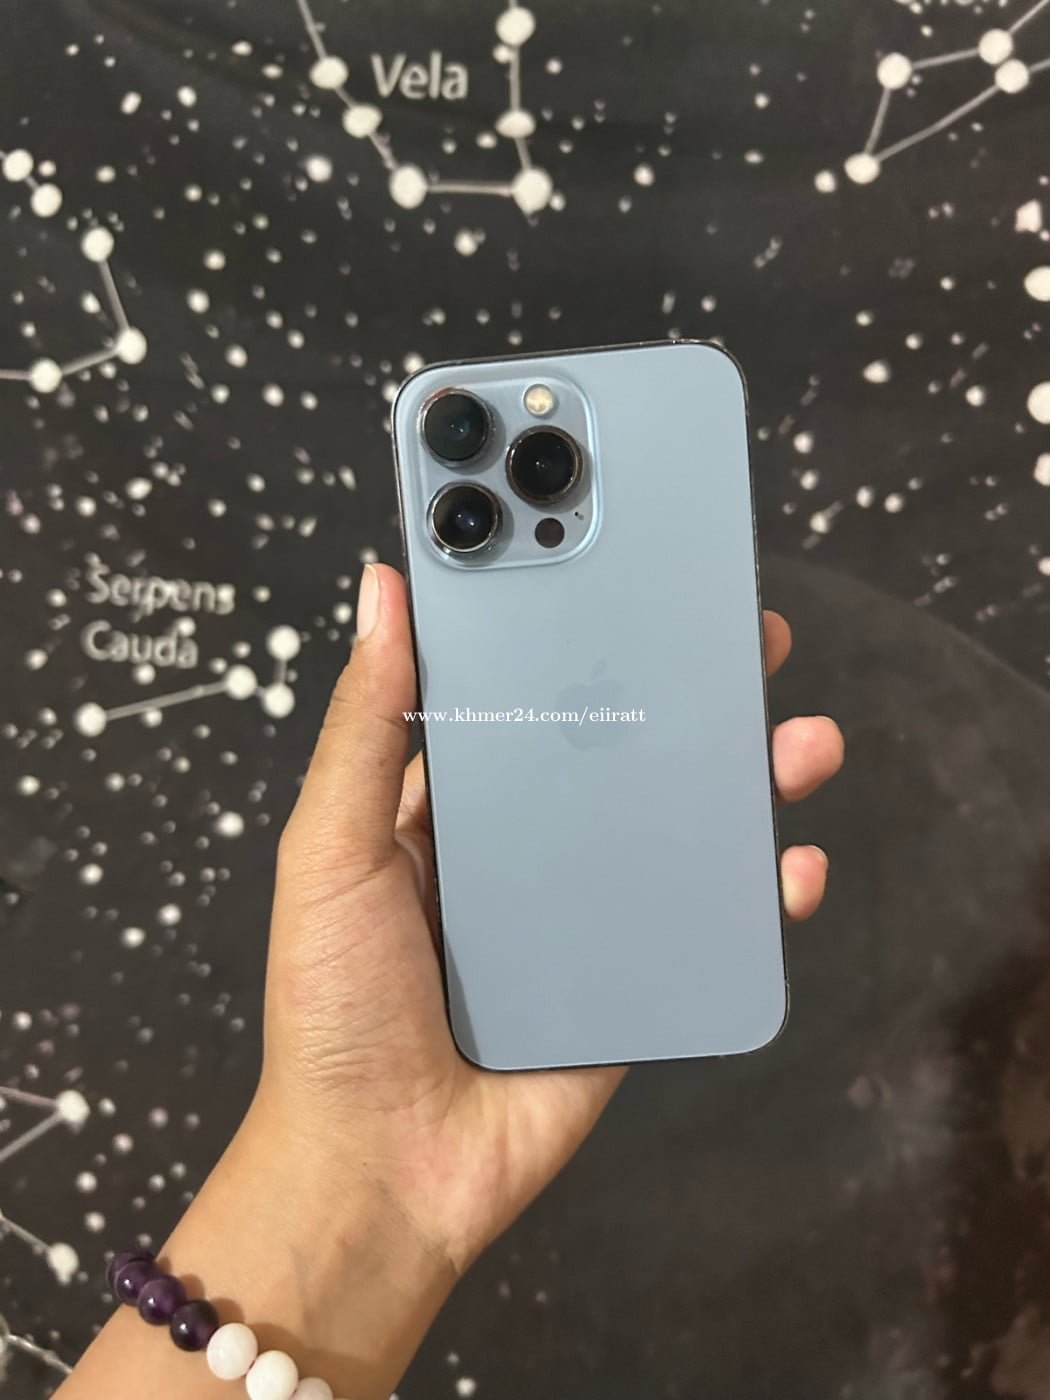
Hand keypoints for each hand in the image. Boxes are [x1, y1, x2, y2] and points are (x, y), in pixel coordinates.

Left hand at [251, 564, 843, 1279]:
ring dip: (747, 773)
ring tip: (798, 735)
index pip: (525, 693)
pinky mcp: (636, 973)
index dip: (574, 628)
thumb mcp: (330, 850)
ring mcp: (588, 908)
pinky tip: (789, 864)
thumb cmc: (335, 1005)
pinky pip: (709, 917)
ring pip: (680, 819)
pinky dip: (760, 888)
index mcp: (453, 799)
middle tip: (746, 637)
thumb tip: (382, 589)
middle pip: (622, 744)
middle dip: (687, 688)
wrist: (386, 1167)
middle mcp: (528, 842)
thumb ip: (363, 727)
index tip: (625, 569)